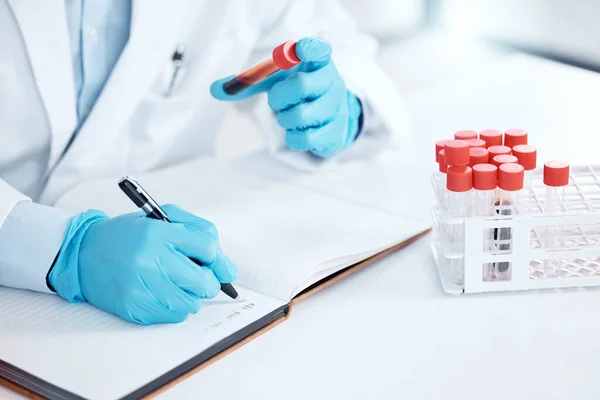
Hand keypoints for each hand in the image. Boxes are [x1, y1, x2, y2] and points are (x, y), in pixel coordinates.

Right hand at [48, 205, 236, 324]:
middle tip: (196, 276)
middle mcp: (150, 260)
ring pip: (192, 303)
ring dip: (191, 295)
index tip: (216, 264)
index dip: (217, 259)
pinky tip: (161, 293)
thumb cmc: (128, 235)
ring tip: (175, 283)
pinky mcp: (134, 307)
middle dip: (207, 281)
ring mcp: (141, 287)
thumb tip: (227, 269)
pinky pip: (174, 316)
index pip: (208, 248)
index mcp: (159, 233)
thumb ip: (199, 233)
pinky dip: (174, 307)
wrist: (83, 254)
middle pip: (205, 282)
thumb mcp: (162, 218)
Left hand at [210, 37, 361, 157]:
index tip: (297, 50)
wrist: (328, 118)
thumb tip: (214, 89)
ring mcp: (336, 108)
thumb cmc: (297, 93)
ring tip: (287, 116)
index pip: (319, 50)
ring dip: (285, 119)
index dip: (309, 49)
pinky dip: (292, 137)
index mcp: (317, 62)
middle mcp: (332, 82)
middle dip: (279, 97)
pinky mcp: (334, 132)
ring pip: (301, 115)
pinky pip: (305, 138)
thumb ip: (247, 82)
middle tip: (276, 101)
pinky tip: (295, 132)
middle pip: (302, 85)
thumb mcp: (274, 81)